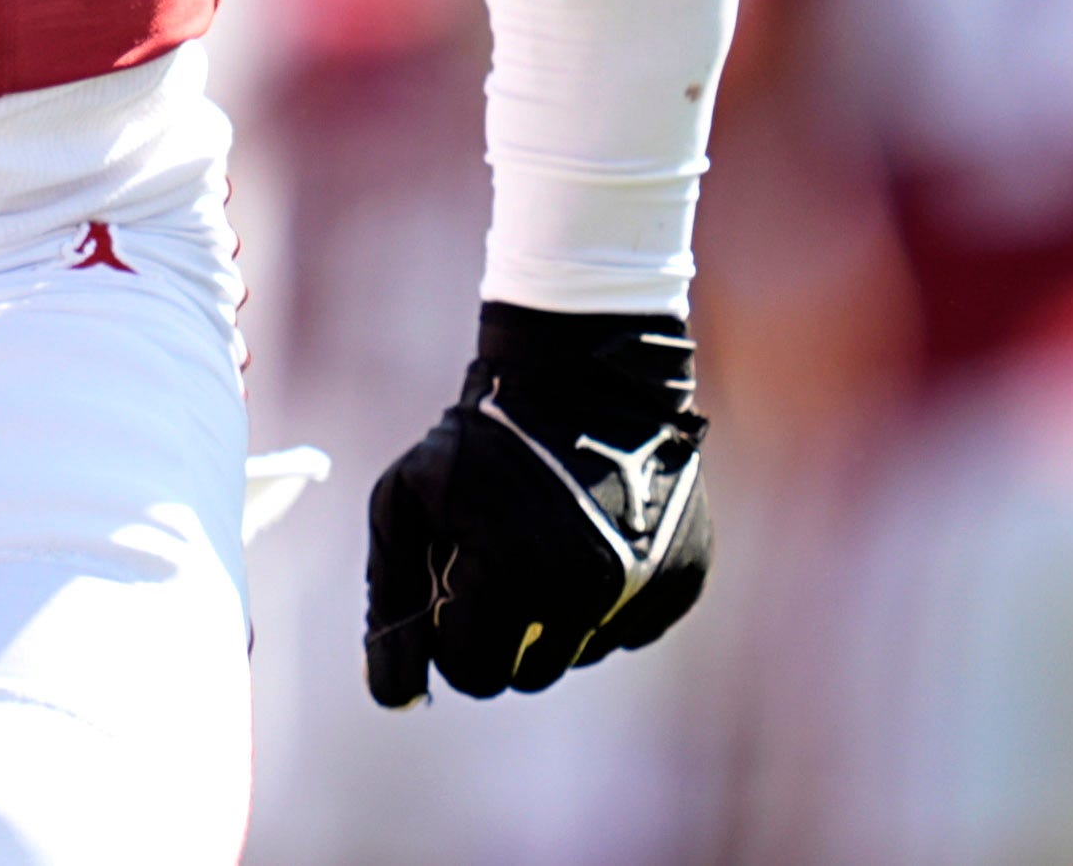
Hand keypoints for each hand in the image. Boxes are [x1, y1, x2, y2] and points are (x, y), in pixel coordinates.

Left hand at [364, 302, 712, 705]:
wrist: (579, 376)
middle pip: (527, 675)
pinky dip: (601, 599)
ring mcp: (644, 588)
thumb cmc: (477, 443)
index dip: (450, 638)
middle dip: (499, 633)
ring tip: (539, 542)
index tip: (449, 594)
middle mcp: (587, 591)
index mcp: (512, 573)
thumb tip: (389, 696)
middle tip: (493, 568)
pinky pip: (627, 629)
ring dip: (549, 618)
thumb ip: (389, 599)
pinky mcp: (682, 580)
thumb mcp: (406, 503)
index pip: (472, 673)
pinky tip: (587, 536)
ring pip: (578, 655)